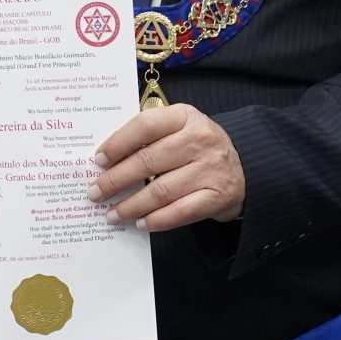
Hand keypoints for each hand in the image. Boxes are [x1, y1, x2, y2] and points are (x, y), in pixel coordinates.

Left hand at [89, 105, 244, 230]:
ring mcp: (211, 168)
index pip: (146, 125)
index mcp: (185, 116)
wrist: (245, 167)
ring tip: (112, 214)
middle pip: (149, 160)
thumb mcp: (179, 129)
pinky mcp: (217, 196)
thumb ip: (148, 137)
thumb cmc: (198, 147)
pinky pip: (180, 212)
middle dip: (116, 180)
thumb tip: (105, 161)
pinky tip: (140, 223)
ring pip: (161, 190)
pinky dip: (157, 220)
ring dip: (131, 205)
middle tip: (95, 193)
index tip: (98, 160)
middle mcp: (200, 139)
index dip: (118, 143)